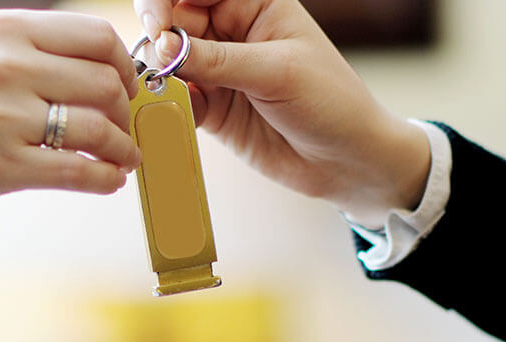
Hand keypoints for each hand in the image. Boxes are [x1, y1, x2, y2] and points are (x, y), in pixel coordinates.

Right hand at [0, 9, 142, 236]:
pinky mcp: (1, 167)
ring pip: (99, 128)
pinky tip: (107, 180)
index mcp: (2, 30)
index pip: (96, 36)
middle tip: (122, 126)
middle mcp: (6, 67)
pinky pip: (79, 171)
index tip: (124, 86)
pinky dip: (105, 177)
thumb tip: (94, 70)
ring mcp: (4, 118)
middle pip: (105, 81)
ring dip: (121, 147)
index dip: (124, 65)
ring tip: (120, 158)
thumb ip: (25, 52)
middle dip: (124, 109)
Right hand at [133, 0, 431, 226]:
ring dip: (157, 71)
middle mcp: (232, 31)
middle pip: (174, 18)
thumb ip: (216, 59)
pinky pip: (175, 97)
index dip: (169, 1)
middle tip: (158, 59)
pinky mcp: (212, 107)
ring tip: (161, 87)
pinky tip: (172, 110)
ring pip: (168, 59)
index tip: (160, 24)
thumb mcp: (276, 72)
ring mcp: (220, 69)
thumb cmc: (331, 102)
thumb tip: (163, 48)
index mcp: (254, 4)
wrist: (348, 161)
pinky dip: (166, 103)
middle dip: (158, 34)